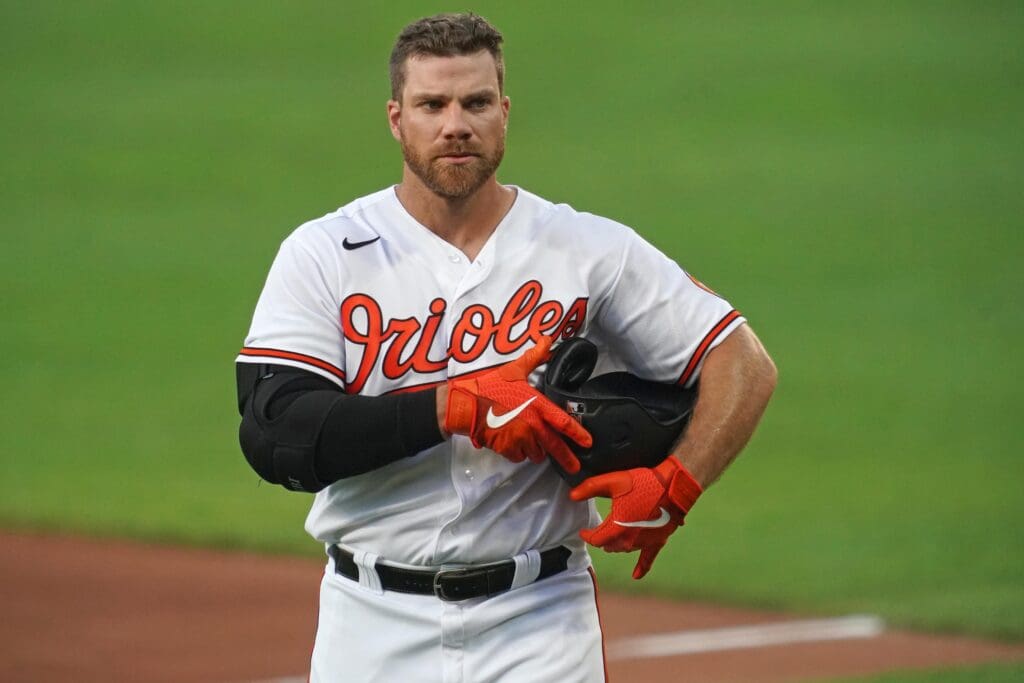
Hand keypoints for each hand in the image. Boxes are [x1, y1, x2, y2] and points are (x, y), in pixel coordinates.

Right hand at [444, 335, 591, 473]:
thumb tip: (546, 340)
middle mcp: (533, 426)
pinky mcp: (507, 449)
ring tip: (530, 442)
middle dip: (567, 459)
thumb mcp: (514, 369)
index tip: (588, 443)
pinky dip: (518, 453)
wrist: (467, 405)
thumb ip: (534, 357)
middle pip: (555, 447)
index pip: (563, 422)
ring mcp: (520, 439)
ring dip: (536, 450)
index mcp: (537, 406)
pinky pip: (519, 457)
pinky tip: (512, 443)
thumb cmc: (490, 387)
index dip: (578, 434)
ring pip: (536, 453)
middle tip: (575, 468)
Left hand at [570, 456, 702, 578]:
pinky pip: (648, 559)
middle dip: (602, 540)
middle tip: (598, 533)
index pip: (596, 539)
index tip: (583, 531)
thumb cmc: (643, 482)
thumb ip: (590, 488)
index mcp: (616, 527)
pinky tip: (636, 575)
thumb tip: (572, 496)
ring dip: (617, 545)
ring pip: (625, 549)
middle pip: (609, 546)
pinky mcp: (658, 541)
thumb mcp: (613, 481)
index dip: (587, 535)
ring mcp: (645, 542)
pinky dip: (642, 567)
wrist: (674, 486)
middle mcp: (629, 540)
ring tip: (612, 539)